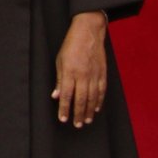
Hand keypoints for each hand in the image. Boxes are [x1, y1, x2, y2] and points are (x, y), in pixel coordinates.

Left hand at [52, 11, 107, 126]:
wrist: (88, 33)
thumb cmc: (71, 45)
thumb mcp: (59, 60)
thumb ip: (59, 79)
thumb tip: (56, 95)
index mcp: (69, 72)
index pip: (66, 95)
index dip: (64, 108)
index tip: (63, 118)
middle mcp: (82, 76)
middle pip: (80, 100)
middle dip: (78, 114)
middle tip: (77, 124)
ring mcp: (94, 75)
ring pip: (92, 98)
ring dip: (89, 111)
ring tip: (87, 120)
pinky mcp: (102, 73)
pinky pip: (101, 91)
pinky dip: (99, 101)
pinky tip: (96, 108)